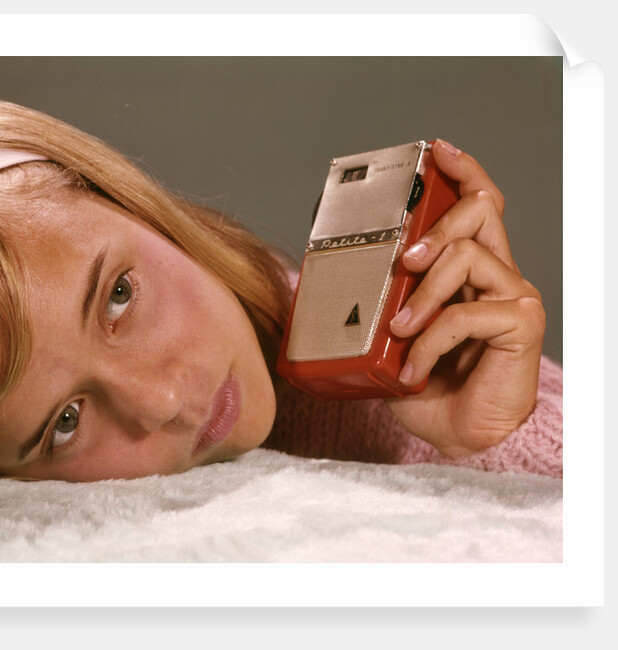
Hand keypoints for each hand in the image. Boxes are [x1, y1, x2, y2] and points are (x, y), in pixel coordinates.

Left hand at [384, 139, 544, 457]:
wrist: (454, 435)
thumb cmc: (427, 385)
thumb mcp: (392, 336)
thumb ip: (381, 304)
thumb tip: (323, 286)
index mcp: (470, 272)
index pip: (478, 206)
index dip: (463, 173)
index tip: (437, 153)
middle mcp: (497, 275)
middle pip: (479, 211)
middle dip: (433, 227)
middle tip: (403, 261)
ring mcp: (511, 296)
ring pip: (465, 257)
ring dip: (421, 294)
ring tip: (400, 331)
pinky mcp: (519, 323)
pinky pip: (465, 313)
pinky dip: (431, 340)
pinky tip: (416, 367)